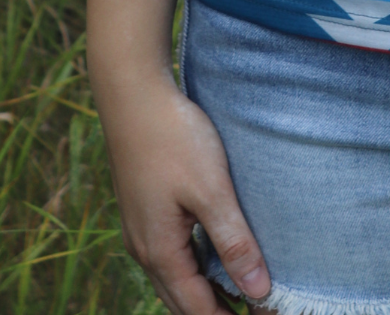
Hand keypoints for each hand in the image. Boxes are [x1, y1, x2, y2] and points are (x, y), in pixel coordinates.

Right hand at [98, 75, 271, 313]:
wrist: (132, 96)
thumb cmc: (173, 138)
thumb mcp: (211, 190)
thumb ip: (234, 242)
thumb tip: (258, 292)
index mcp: (160, 252)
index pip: (197, 310)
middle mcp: (144, 249)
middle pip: (181, 302)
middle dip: (215, 314)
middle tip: (254, 313)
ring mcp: (139, 230)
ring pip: (173, 280)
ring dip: (202, 293)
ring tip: (238, 296)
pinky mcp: (142, 210)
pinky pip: (168, 256)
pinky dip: (192, 269)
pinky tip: (211, 256)